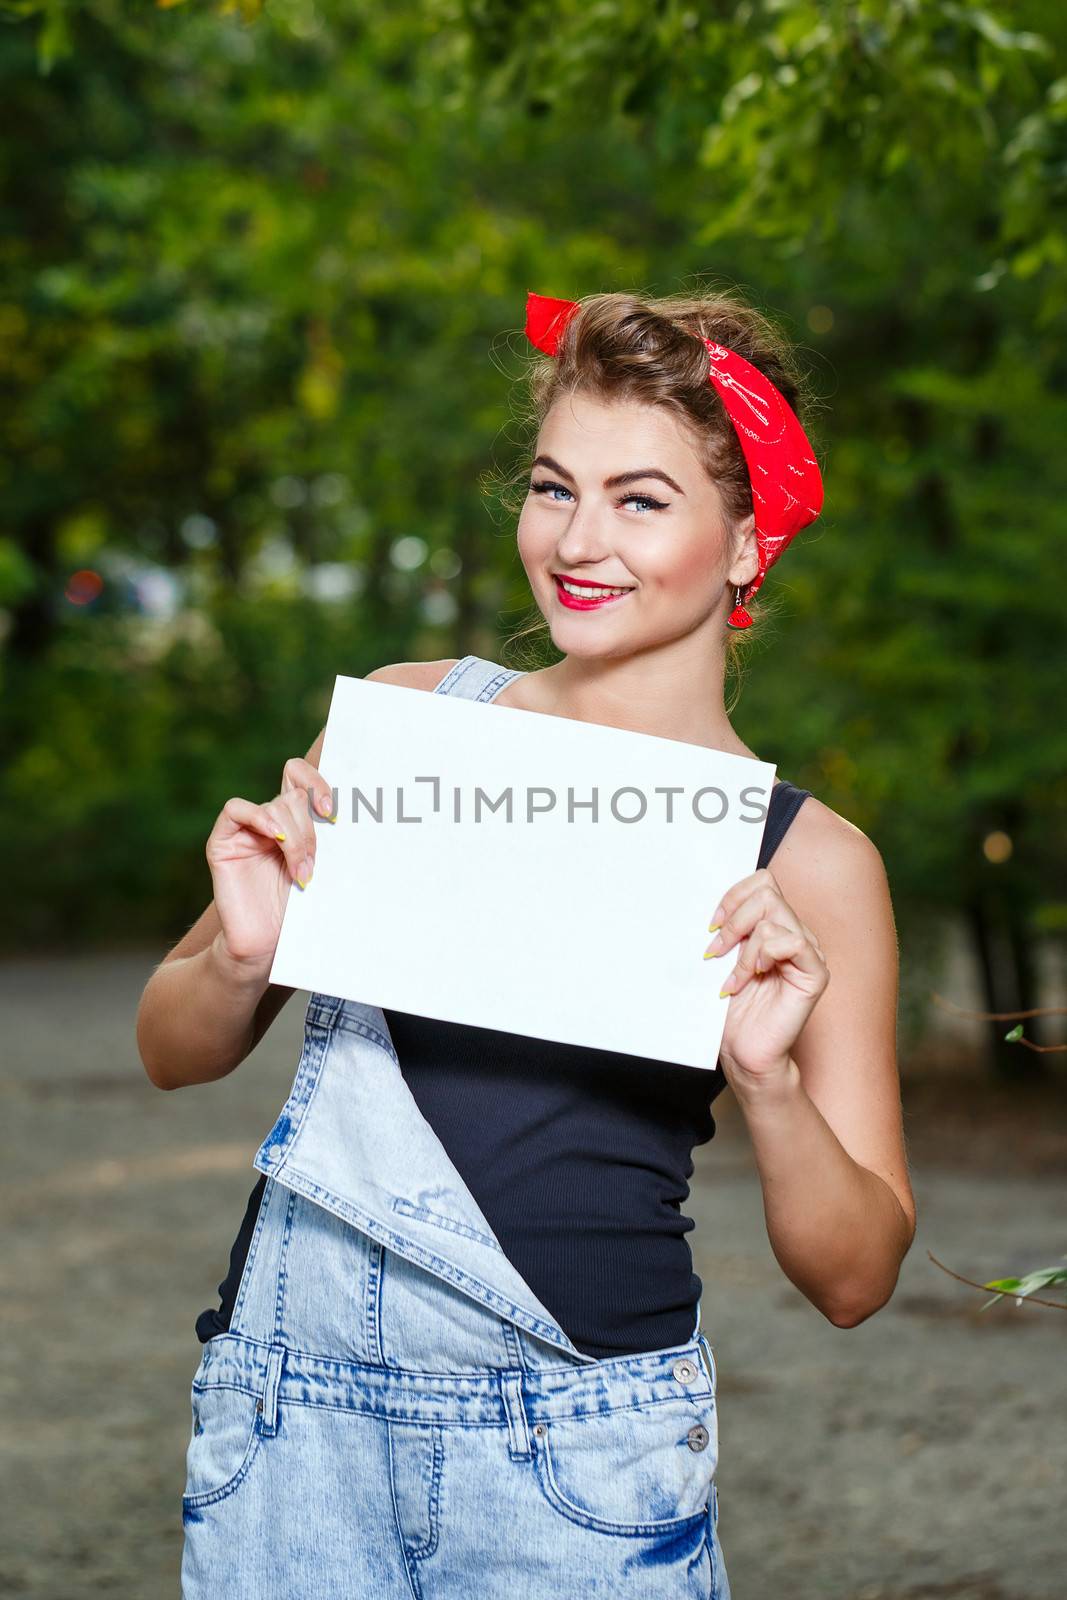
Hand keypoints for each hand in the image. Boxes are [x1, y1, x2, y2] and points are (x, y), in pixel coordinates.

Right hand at [205, 756, 335, 978]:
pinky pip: (236, 810)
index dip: (317, 784)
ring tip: (301, 874)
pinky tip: (275, 838)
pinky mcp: (223, 842)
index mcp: (295, 822)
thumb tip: (361, 811)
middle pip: (294, 797)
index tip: (333, 812)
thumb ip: (330, 839)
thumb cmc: (299, 911)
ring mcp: (246, 830)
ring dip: (295, 840)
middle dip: (311, 830)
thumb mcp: (323, 869)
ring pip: (275, 807)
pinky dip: (259, 817)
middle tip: (314, 864)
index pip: (300, 777)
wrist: (266, 947)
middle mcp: (270, 821)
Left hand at [704, 867, 829, 1092]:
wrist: (742, 1051)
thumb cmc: (731, 1009)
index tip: (711, 925)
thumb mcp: (723, 957)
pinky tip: (751, 979)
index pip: (763, 881)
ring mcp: (809, 952)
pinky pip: (793, 942)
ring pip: (773, 916)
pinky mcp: (816, 974)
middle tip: (716, 951)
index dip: (733, 896)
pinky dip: (761, 957)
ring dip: (743, 947)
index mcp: (777, 925)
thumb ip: (728, 926)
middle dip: (734, 920)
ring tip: (734, 978)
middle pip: (767, 892)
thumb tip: (713, 901)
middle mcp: (796, 933)